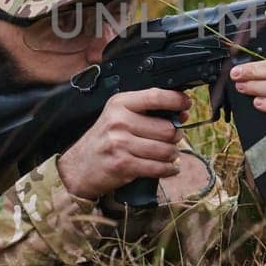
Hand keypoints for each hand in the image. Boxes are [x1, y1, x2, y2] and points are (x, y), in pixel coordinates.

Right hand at [56, 88, 190, 200]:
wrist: (79, 166)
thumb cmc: (104, 139)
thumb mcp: (119, 117)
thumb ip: (148, 112)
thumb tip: (182, 114)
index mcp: (119, 104)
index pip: (155, 96)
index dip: (176, 100)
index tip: (186, 104)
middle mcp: (119, 122)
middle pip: (166, 128)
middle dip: (176, 136)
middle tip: (173, 139)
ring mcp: (120, 144)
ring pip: (165, 150)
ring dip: (173, 154)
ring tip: (169, 154)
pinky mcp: (123, 165)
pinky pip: (158, 168)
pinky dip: (169, 169)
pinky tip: (169, 168)